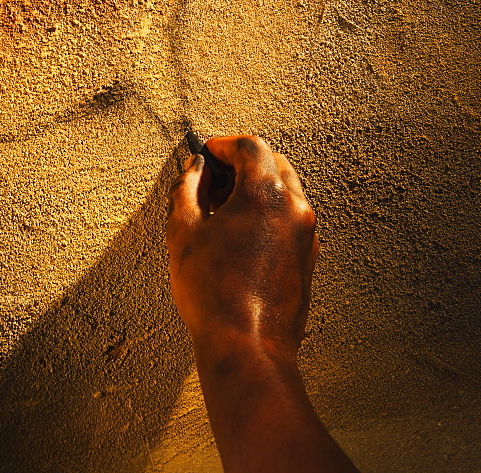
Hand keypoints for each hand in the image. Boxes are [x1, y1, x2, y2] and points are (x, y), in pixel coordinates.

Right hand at [166, 135, 318, 360]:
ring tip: (224, 212)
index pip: (249, 146)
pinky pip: (290, 217)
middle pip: (272, 162)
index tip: (206, 155)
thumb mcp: (183, 232)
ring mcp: (306, 233)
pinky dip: (268, 212)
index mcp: (265, 193)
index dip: (222, 145)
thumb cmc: (213, 293)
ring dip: (256, 188)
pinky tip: (241, 235)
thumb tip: (194, 170)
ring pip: (285, 189)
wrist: (247, 347)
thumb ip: (187, 189)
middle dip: (241, 165)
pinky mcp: (308, 256)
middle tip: (213, 183)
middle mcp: (294, 207)